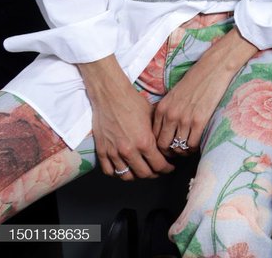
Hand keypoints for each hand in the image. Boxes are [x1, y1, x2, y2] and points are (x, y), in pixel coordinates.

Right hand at [78, 57, 172, 179]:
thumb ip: (158, 134)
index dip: (166, 168)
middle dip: (154, 174)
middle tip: (158, 170)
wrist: (111, 96)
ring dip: (136, 176)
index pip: (159, 165)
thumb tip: (167, 144)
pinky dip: (118, 173)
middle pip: (144, 174)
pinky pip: (109, 171)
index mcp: (144, 142)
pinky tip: (124, 169)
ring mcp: (114, 152)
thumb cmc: (133, 103)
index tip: (169, 167)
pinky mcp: (102, 151)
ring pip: (127, 176)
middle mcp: (129, 150)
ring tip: (142, 171)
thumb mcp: (153, 117)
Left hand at [153, 28, 257, 155]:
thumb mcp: (173, 95)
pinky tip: (197, 145)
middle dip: (169, 152)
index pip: (154, 136)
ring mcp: (184, 118)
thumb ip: (167, 111)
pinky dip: (194, 148)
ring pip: (178, 147)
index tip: (168, 147)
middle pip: (163, 145)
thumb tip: (167, 129)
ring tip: (188, 150)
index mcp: (162, 109)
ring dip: (183, 152)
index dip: (160, 146)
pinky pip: (192, 143)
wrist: (213, 69)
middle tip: (177, 153)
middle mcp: (170, 115)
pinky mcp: (199, 120)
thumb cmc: (195, 80)